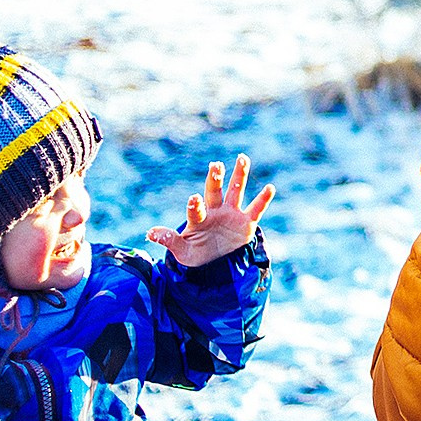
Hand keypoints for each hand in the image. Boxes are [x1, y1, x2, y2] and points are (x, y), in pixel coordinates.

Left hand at [149, 154, 274, 267]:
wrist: (216, 262)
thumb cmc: (196, 253)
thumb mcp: (182, 250)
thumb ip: (169, 240)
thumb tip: (150, 232)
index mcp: (199, 218)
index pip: (196, 210)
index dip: (194, 205)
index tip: (193, 198)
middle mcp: (215, 211)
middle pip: (214, 192)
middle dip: (215, 179)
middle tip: (215, 165)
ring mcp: (231, 214)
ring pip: (235, 191)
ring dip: (239, 175)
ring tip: (242, 158)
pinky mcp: (246, 222)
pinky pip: (256, 209)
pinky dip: (263, 199)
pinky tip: (270, 187)